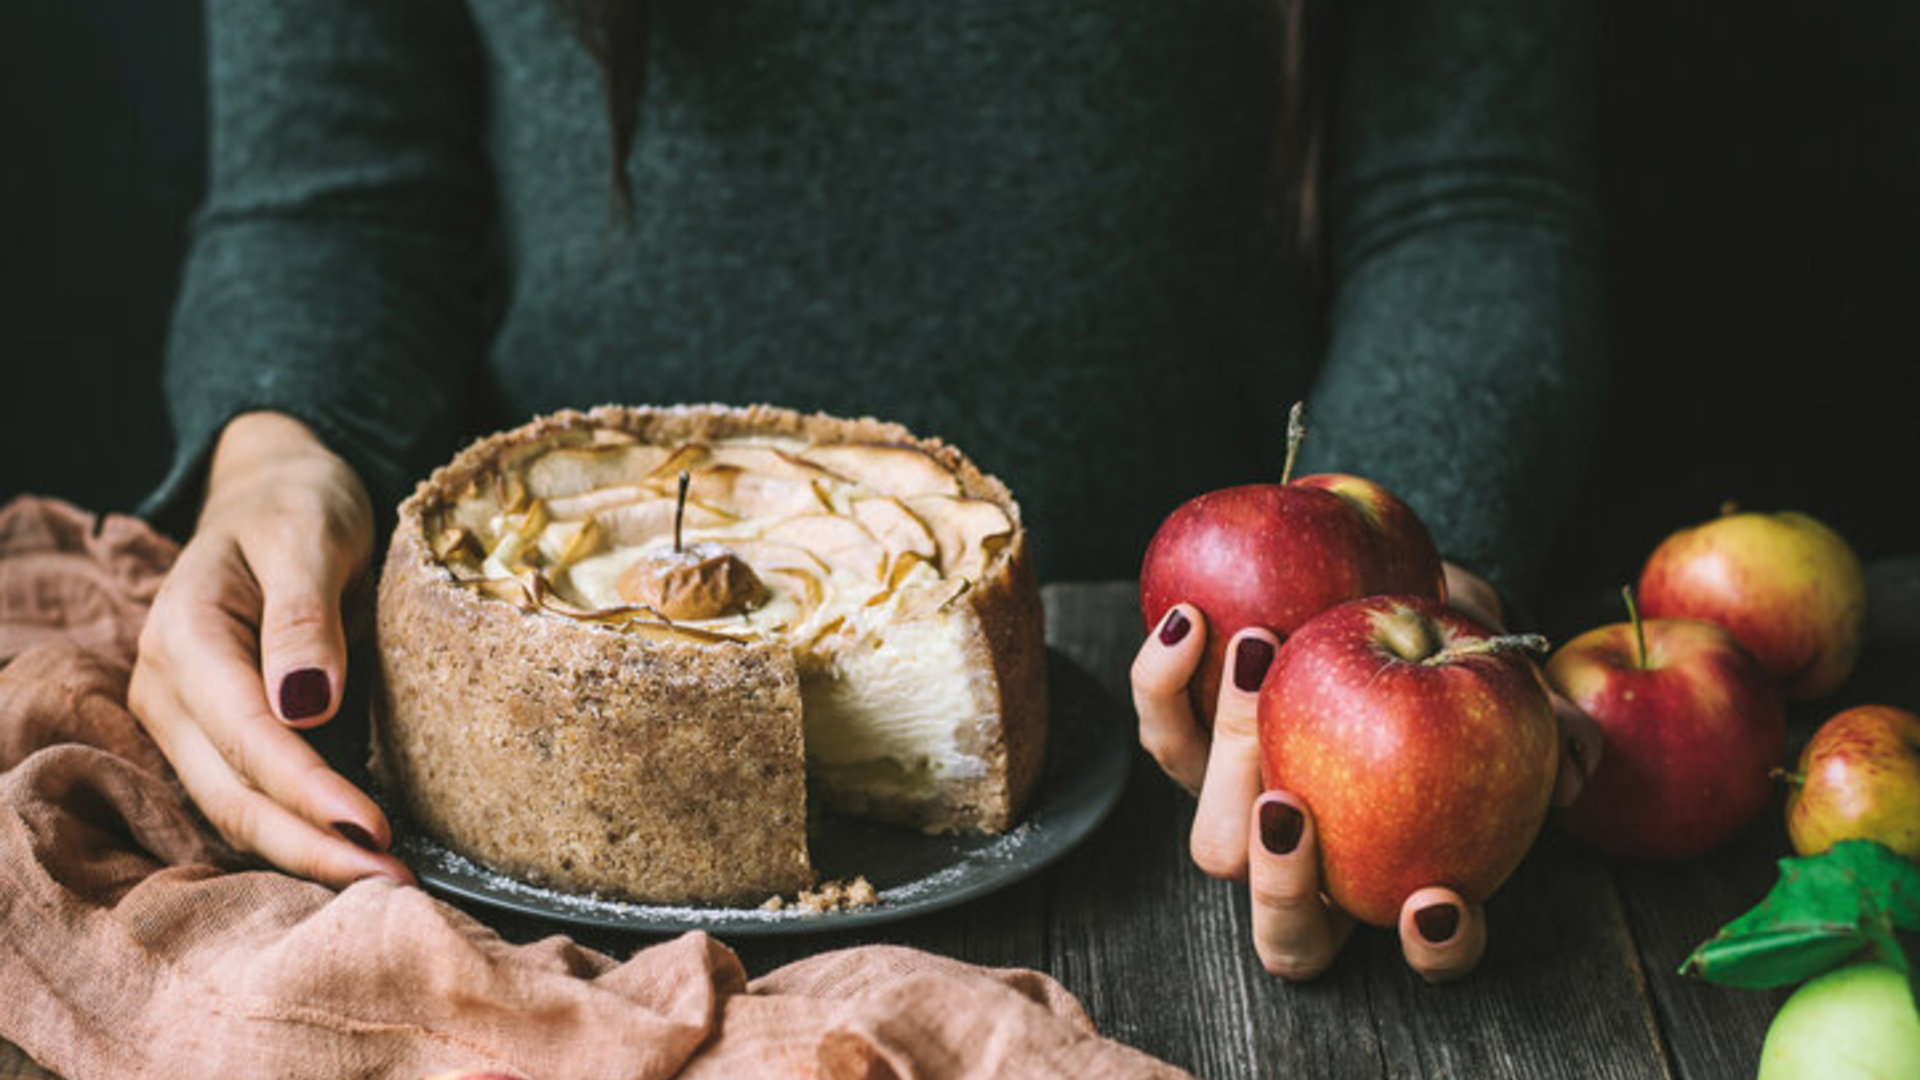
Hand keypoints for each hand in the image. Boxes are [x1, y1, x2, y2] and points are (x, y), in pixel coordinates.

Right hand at [129, 412, 412, 887]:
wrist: (274, 492)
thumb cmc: (297, 505)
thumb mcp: (310, 534)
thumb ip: (305, 616)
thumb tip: (308, 706)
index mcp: (184, 636)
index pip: (246, 736)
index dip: (308, 792)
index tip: (375, 830)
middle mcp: (169, 690)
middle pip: (232, 795)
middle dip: (310, 848)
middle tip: (395, 884)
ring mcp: (186, 721)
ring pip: (234, 812)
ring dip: (306, 855)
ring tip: (387, 883)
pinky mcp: (218, 738)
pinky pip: (252, 800)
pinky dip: (301, 835)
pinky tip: (358, 856)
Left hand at [1131, 563, 1599, 981]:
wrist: (1384, 575)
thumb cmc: (1456, 636)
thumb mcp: (1508, 664)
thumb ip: (1548, 711)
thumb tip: (1574, 763)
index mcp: (1410, 866)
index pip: (1427, 947)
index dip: (1438, 945)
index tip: (1438, 897)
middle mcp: (1323, 865)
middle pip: (1290, 930)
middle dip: (1285, 885)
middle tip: (1290, 802)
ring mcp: (1250, 812)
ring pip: (1216, 849)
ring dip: (1230, 775)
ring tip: (1257, 676)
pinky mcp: (1195, 744)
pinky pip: (1167, 733)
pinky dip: (1163, 684)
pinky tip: (1191, 621)